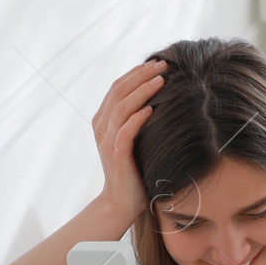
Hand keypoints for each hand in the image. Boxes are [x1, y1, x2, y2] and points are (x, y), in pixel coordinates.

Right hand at [90, 58, 167, 224]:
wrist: (122, 202)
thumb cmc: (134, 169)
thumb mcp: (135, 138)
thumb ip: (138, 118)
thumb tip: (161, 96)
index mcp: (103, 119)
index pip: (118, 86)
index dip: (137, 72)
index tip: (158, 62)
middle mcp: (102, 126)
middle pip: (119, 91)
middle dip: (142, 75)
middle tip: (164, 64)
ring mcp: (107, 140)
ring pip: (121, 107)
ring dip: (142, 91)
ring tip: (161, 80)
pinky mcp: (116, 155)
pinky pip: (125, 132)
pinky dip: (137, 119)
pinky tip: (152, 110)